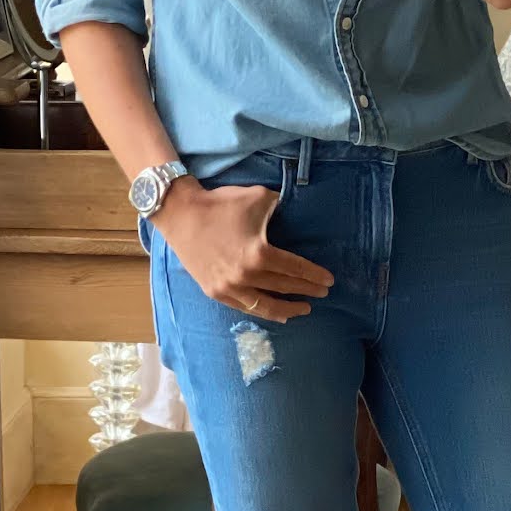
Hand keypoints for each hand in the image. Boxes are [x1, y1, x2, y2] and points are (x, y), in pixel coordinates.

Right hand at [153, 181, 333, 321]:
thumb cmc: (221, 204)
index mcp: (260, 254)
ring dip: (289, 309)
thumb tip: (290, 213)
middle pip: (285, 287)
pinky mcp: (215, 292)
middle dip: (307, 291)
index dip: (315, 276)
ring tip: (304, 308)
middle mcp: (246, 276)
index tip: (329, 281)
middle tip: (323, 293)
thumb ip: (279, 208)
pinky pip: (245, 308)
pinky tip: (276, 313)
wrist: (181, 214)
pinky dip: (263, 311)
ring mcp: (229, 288)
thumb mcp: (259, 198)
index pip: (296, 269)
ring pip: (266, 306)